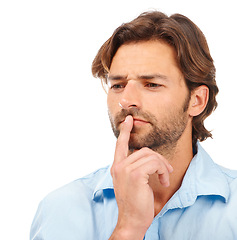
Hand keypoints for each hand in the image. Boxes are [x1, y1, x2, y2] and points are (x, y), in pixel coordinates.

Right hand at [109, 115, 172, 239]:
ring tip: (164, 177)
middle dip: (158, 158)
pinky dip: (162, 170)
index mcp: (117, 167)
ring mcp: (125, 169)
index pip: (120, 145)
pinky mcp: (135, 174)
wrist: (132, 220)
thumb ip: (134, 168)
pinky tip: (163, 181)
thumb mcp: (131, 182)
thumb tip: (148, 157)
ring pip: (150, 155)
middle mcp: (119, 166)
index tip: (129, 120)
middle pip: (144, 150)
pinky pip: (154, 163)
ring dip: (162, 166)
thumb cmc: (134, 203)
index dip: (125, 132)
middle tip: (167, 170)